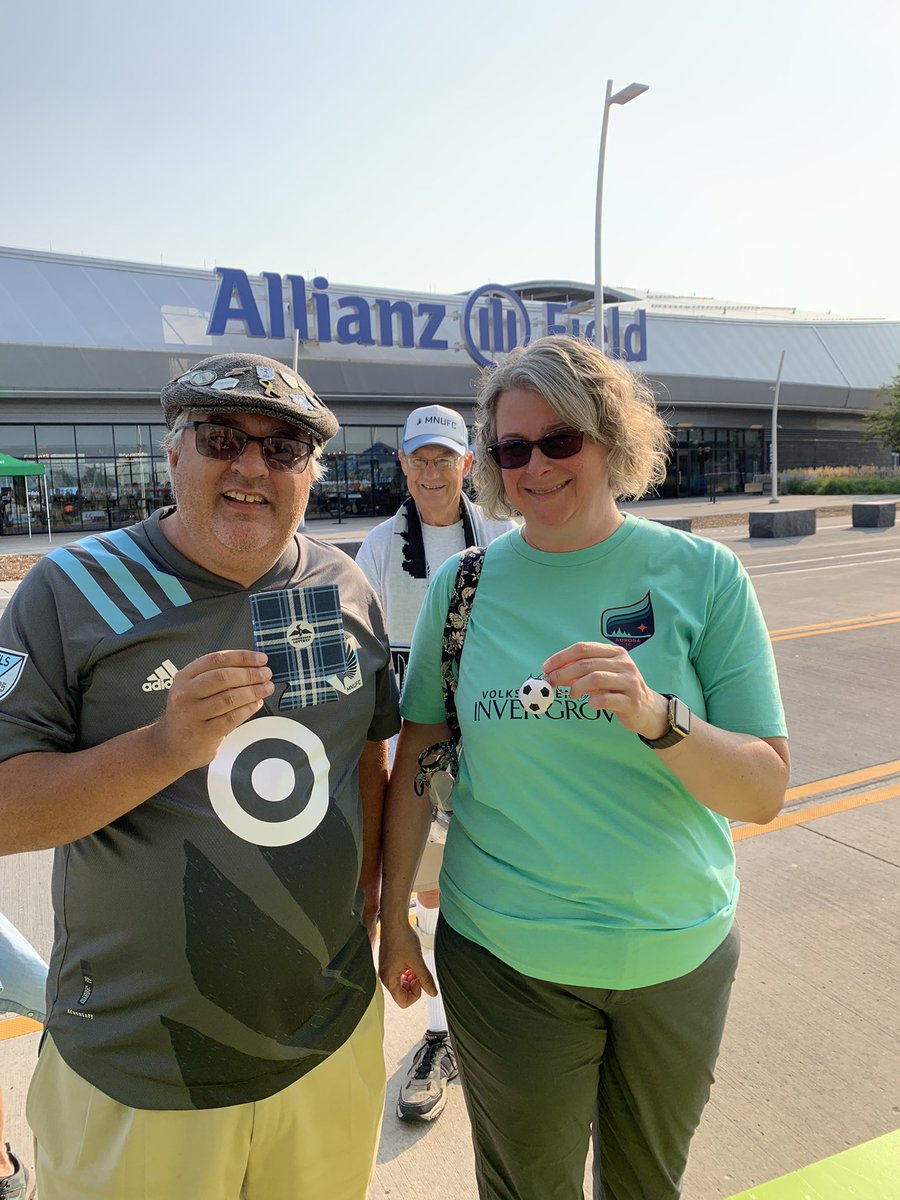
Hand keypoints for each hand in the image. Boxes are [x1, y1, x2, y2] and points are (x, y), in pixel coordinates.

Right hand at [151, 650, 273, 772]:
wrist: (172, 746)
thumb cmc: (190, 713)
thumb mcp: (193, 689)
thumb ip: (217, 675)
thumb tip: (253, 666)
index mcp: (184, 676)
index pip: (216, 659)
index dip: (242, 657)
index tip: (261, 659)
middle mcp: (185, 693)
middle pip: (223, 677)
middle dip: (250, 674)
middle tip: (266, 674)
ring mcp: (193, 714)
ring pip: (229, 698)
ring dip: (253, 691)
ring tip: (266, 688)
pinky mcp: (204, 733)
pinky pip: (232, 718)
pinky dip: (248, 709)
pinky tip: (257, 704)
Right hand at [378, 919, 436, 1008]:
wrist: (394, 921)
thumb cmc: (403, 939)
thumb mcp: (417, 961)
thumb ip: (425, 979)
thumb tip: (433, 993)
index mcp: (389, 979)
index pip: (403, 1001)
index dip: (415, 994)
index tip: (419, 978)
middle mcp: (385, 977)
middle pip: (402, 994)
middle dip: (413, 985)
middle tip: (418, 971)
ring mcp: (386, 970)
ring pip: (401, 984)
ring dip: (411, 978)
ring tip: (415, 965)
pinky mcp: (388, 963)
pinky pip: (399, 975)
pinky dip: (407, 972)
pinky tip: (411, 961)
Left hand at [542, 642, 668, 739]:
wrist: (646, 709)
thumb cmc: (617, 690)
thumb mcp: (601, 675)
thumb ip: (581, 671)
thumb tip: (552, 672)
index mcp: (615, 652)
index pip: (583, 648)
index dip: (561, 657)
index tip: (546, 668)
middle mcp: (624, 663)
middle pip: (586, 664)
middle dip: (562, 674)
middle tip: (550, 683)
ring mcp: (630, 681)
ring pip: (595, 678)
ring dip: (576, 687)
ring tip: (571, 695)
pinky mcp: (632, 701)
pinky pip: (606, 699)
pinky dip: (592, 702)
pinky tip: (590, 704)